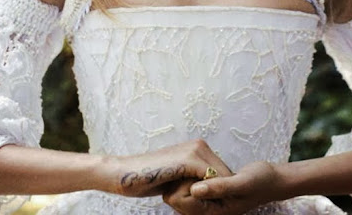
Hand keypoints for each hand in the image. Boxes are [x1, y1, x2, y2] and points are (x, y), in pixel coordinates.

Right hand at [100, 139, 231, 197]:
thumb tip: (212, 188)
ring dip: (213, 195)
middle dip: (218, 193)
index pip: (223, 173)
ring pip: (220, 179)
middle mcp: (200, 145)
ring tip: (194, 204)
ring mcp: (195, 150)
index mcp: (199, 148)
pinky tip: (193, 200)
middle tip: (198, 205)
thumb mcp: (179, 177)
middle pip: (225, 176)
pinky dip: (207, 194)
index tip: (208, 204)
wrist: (127, 173)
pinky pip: (210, 180)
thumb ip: (195, 177)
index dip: (219, 191)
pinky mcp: (188, 159)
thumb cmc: (151, 178)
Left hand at [163, 161, 280, 213]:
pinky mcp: (210, 192)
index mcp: (214, 212)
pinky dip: (192, 175)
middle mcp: (209, 210)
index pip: (182, 203)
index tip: (186, 169)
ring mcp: (209, 201)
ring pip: (184, 190)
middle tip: (189, 165)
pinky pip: (193, 185)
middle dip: (181, 181)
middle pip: (179, 198)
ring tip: (194, 165)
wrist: (272, 179)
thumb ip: (218, 187)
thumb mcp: (241, 183)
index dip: (180, 185)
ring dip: (185, 176)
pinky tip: (199, 166)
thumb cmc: (260, 181)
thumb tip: (194, 189)